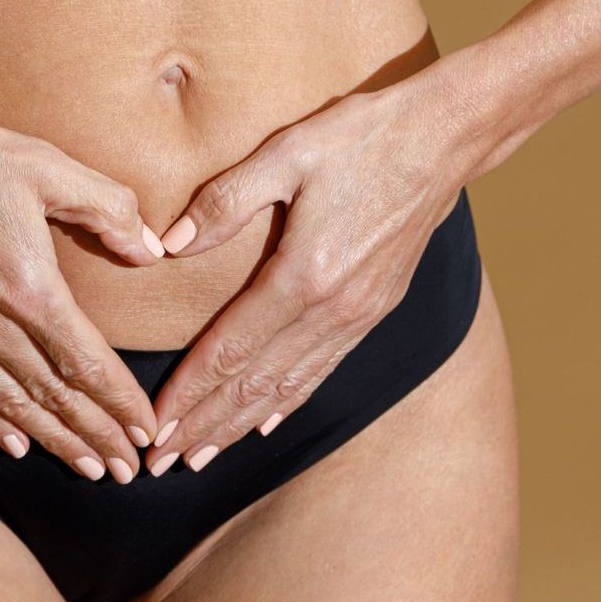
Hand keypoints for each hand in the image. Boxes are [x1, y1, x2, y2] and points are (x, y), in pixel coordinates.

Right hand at [0, 100, 167, 482]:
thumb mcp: (47, 167)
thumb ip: (108, 209)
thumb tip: (150, 248)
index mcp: (29, 289)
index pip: (88, 363)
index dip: (121, 402)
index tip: (147, 430)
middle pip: (55, 396)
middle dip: (97, 437)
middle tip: (129, 471)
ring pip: (12, 405)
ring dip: (54, 442)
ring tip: (88, 470)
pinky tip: (16, 447)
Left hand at [142, 70, 488, 475]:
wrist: (446, 139)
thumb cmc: (363, 137)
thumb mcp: (288, 153)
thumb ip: (225, 201)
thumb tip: (169, 243)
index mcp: (304, 274)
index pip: (230, 349)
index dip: (188, 392)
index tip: (154, 426)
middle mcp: (332, 310)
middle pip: (254, 383)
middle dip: (204, 426)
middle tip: (162, 464)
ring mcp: (357, 316)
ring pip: (288, 387)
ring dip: (240, 427)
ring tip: (201, 457)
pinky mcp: (374, 312)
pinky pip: (322, 370)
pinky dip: (287, 402)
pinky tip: (265, 424)